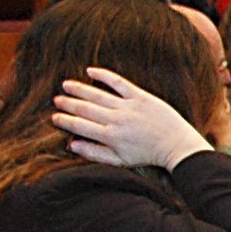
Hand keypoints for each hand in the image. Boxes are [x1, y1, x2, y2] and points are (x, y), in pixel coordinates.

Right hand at [54, 69, 211, 169]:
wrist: (176, 146)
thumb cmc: (148, 155)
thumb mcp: (120, 160)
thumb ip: (95, 153)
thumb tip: (72, 145)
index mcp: (110, 136)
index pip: (80, 126)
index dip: (65, 120)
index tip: (54, 117)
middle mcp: (116, 120)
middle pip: (85, 108)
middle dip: (68, 104)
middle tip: (56, 100)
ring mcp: (128, 106)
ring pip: (97, 94)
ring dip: (79, 89)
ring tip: (66, 85)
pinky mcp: (141, 96)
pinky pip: (118, 83)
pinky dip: (103, 75)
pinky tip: (90, 71)